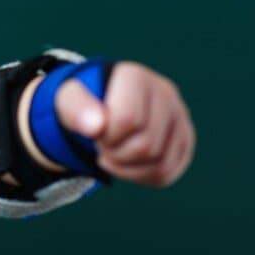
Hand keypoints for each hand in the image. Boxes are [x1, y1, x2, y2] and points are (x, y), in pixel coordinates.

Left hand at [54, 62, 194, 186]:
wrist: (99, 106)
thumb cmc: (84, 103)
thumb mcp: (69, 101)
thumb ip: (76, 109)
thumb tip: (96, 127)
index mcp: (135, 77)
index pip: (129, 120)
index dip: (106, 135)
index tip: (95, 130)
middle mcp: (164, 92)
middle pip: (146, 146)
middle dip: (116, 154)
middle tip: (102, 143)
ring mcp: (179, 116)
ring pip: (160, 164)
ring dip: (126, 168)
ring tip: (113, 151)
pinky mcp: (185, 139)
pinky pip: (167, 173)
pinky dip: (140, 177)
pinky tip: (126, 163)